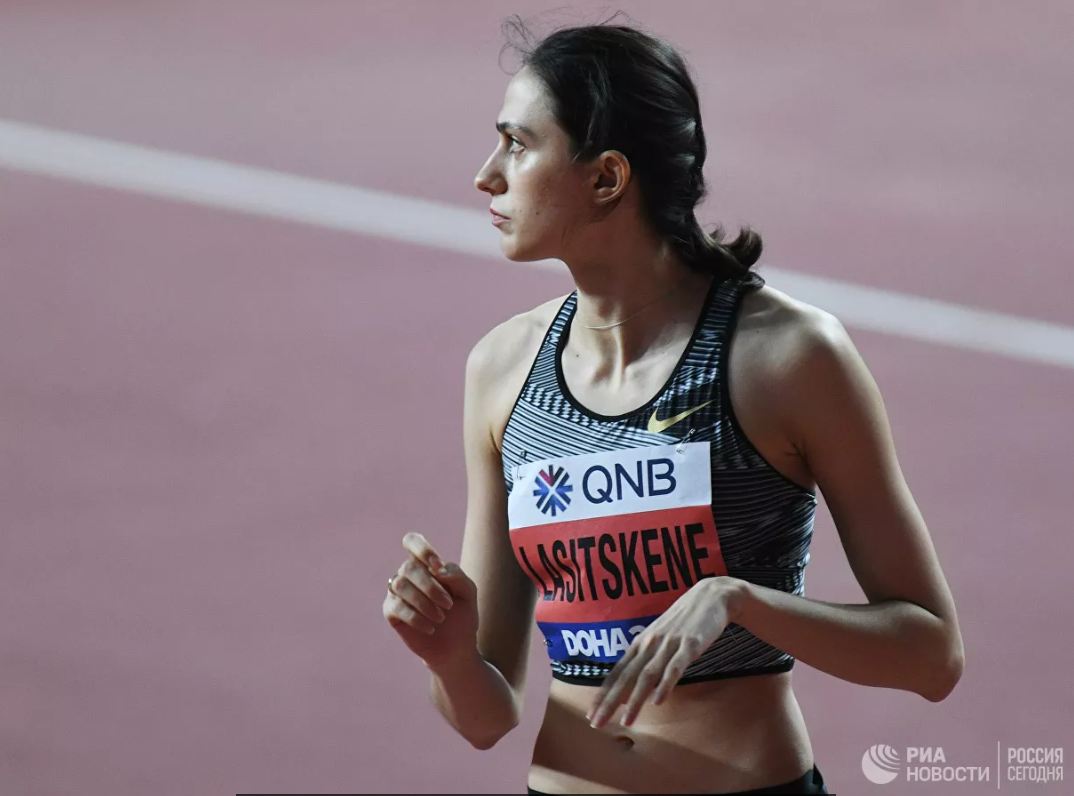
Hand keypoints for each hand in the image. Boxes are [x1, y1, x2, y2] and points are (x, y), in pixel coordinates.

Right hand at [382, 533, 478, 668]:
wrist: (456, 647)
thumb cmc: (462, 615)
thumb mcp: (468, 593)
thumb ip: (457, 575)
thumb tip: (437, 569)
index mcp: (426, 564)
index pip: (412, 541)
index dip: (422, 549)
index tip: (437, 566)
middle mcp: (408, 575)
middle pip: (409, 567)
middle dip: (431, 586)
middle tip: (449, 605)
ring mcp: (397, 592)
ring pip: (400, 585)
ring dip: (424, 602)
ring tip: (441, 618)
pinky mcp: (391, 611)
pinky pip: (396, 607)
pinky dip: (416, 617)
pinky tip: (431, 627)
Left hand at [587, 576, 746, 728]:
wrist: (711, 595)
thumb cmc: (683, 621)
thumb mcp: (659, 638)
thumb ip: (646, 659)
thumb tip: (631, 686)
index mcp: (640, 643)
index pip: (617, 672)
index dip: (603, 695)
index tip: (591, 715)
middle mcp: (650, 644)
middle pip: (626, 676)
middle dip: (610, 702)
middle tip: (596, 724)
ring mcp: (669, 644)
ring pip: (648, 675)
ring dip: (635, 699)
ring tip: (626, 722)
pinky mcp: (690, 644)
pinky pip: (676, 667)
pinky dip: (666, 684)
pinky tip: (658, 701)